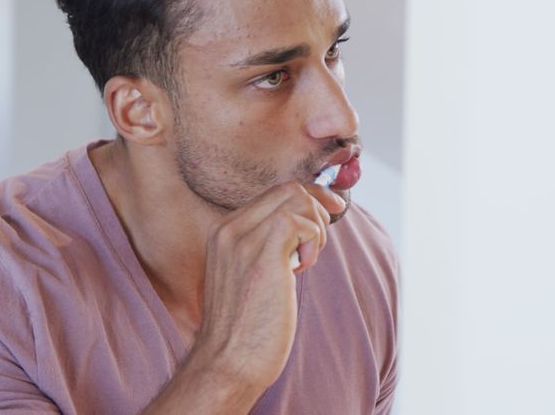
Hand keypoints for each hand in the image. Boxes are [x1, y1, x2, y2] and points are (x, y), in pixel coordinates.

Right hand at [193, 181, 346, 392]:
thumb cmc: (244, 330)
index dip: (308, 197)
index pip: (273, 194)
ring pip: (298, 200)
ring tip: (305, 262)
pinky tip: (302, 269)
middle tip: (322, 240)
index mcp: (224, 233)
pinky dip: (314, 241)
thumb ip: (267, 249)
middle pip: (287, 190)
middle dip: (318, 208)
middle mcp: (229, 229)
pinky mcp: (263, 253)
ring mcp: (243, 238)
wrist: (226, 363)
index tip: (330, 209)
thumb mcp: (250, 277)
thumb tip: (303, 231)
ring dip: (316, 228)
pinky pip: (302, 222)